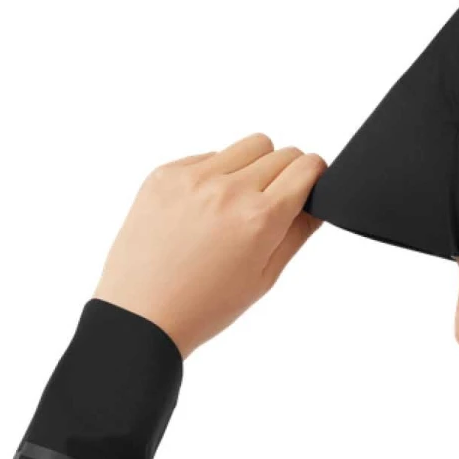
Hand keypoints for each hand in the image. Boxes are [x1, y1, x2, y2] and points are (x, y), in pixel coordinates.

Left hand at [93, 133, 326, 357]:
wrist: (142, 313)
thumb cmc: (204, 305)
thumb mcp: (264, 277)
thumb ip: (297, 233)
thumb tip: (316, 203)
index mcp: (260, 219)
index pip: (306, 167)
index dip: (315, 176)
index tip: (310, 186)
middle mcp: (229, 190)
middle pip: (280, 152)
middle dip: (287, 173)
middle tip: (273, 204)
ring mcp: (193, 178)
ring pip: (248, 146)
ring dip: (254, 166)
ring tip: (239, 203)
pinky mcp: (165, 174)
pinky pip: (208, 156)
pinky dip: (216, 174)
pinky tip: (204, 210)